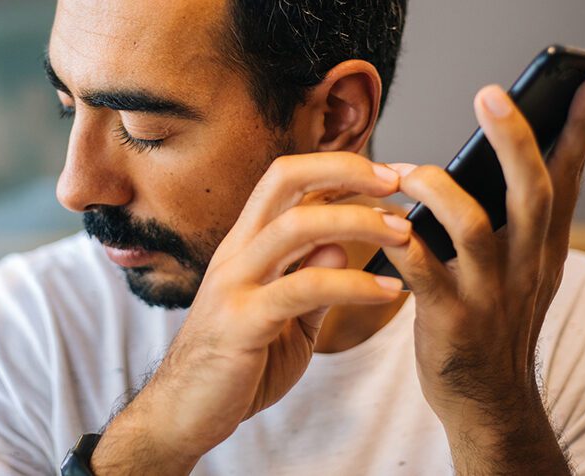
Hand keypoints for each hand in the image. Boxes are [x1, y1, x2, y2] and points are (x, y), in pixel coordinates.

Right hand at [91, 152, 410, 474]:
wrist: (181, 415)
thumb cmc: (235, 366)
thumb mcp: (285, 318)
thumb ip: (310, 281)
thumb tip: (339, 243)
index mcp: (246, 245)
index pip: (286, 180)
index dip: (335, 168)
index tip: (384, 175)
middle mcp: (236, 252)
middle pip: (285, 180)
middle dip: (343, 170)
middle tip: (395, 182)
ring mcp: (234, 283)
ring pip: (296, 226)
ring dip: (357, 221)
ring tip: (402, 233)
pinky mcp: (242, 322)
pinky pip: (304, 288)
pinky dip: (353, 284)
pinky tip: (387, 291)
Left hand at [382, 73, 584, 472]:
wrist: (489, 400)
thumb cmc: (498, 318)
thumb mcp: (527, 268)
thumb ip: (518, 217)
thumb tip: (506, 149)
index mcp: (545, 246)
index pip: (568, 178)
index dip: (581, 129)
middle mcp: (527, 266)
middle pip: (530, 193)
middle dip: (513, 140)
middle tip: (491, 94)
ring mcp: (490, 295)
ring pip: (471, 227)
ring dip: (437, 189)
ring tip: (407, 171)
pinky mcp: (452, 322)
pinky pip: (421, 272)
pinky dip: (400, 242)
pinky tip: (383, 224)